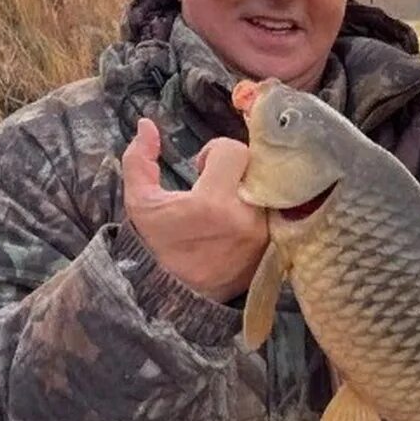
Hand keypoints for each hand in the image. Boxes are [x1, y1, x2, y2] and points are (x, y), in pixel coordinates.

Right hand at [121, 118, 268, 302]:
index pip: (233, 150)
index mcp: (213, 204)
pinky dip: (265, 206)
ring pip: (272, 185)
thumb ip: (139, 160)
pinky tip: (244, 217)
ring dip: (252, 185)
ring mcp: (266, 234)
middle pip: (258, 164)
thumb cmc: (160, 246)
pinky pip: (280, 210)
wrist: (179, 297)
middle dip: (238, 167)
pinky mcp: (276, 247)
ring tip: (231, 201)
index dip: (215, 152)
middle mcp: (247, 217)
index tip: (202, 169)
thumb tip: (146, 124)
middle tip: (219, 182)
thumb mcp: (141, 204)